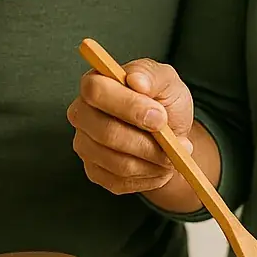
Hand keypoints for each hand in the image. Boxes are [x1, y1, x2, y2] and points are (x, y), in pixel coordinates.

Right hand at [67, 59, 193, 196]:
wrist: (171, 134)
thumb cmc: (163, 101)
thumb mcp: (166, 80)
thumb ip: (151, 75)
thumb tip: (136, 80)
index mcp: (95, 83)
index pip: (96, 92)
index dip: (129, 106)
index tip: (159, 117)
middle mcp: (82, 114)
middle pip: (106, 133)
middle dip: (146, 142)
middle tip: (175, 143)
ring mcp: (85, 145)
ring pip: (117, 162)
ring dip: (153, 161)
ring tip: (173, 155)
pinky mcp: (94, 172)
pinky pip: (120, 181)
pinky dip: (148, 176)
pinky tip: (159, 165)